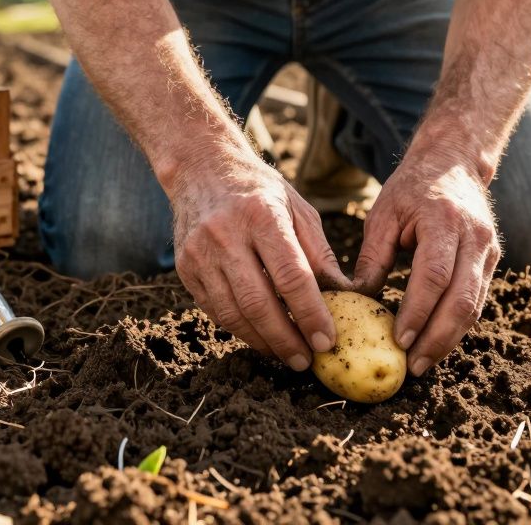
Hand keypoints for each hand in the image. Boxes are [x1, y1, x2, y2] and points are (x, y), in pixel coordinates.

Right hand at [169, 148, 350, 370]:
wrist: (201, 169)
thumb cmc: (259, 190)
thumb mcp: (298, 209)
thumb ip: (320, 254)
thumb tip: (346, 297)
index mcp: (261, 215)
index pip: (291, 275)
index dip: (310, 313)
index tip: (326, 341)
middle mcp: (225, 235)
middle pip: (258, 302)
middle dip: (285, 338)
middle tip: (306, 361)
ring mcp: (200, 254)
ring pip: (232, 313)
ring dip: (262, 341)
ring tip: (286, 355)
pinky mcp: (184, 269)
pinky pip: (215, 310)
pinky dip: (240, 329)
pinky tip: (260, 337)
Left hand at [353, 145, 498, 377]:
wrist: (454, 161)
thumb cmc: (412, 187)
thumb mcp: (384, 214)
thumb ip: (373, 256)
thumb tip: (357, 300)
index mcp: (443, 221)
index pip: (434, 276)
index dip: (418, 311)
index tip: (399, 339)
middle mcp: (474, 237)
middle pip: (462, 299)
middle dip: (438, 338)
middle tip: (413, 365)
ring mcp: (488, 250)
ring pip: (474, 306)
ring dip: (449, 339)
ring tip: (422, 362)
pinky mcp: (491, 260)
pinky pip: (477, 300)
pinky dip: (457, 326)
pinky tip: (436, 342)